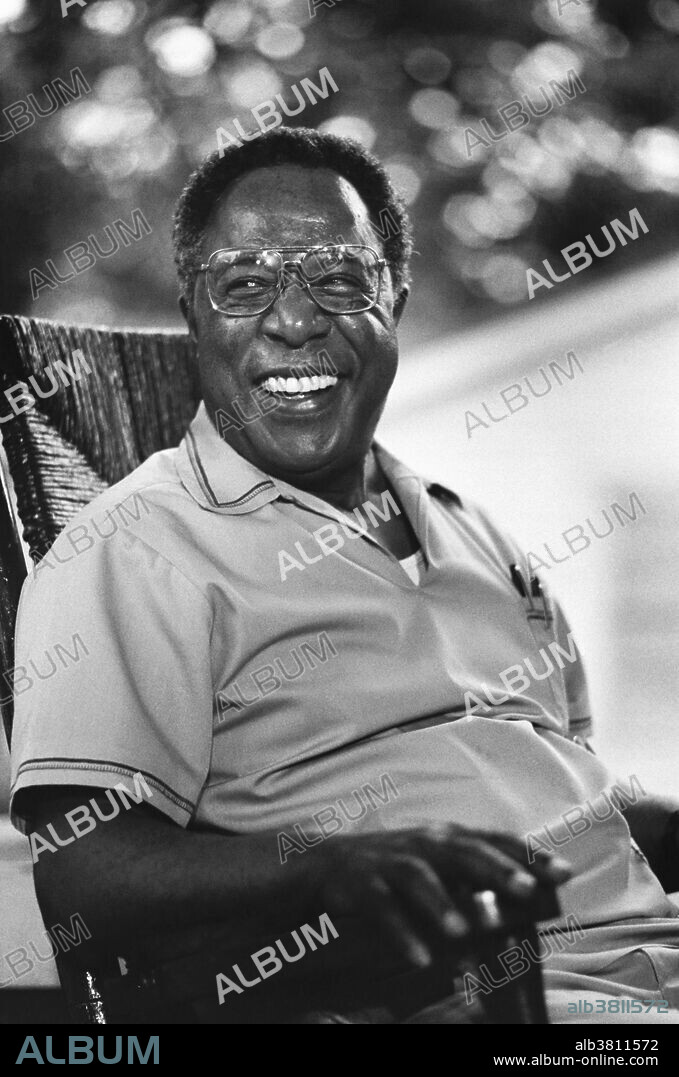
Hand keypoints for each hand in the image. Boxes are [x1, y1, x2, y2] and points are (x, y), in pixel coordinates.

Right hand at [313, 824, 571, 971]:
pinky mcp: (363, 884)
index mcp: (450, 838)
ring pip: (420, 877)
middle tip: (527, 891)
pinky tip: (421, 958)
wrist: (333, 864)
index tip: (564, 873)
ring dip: (443, 904)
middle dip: (497, 870)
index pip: (496, 841)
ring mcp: (393, 862)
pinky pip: (382, 908)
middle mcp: (425, 844)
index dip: (529, 855)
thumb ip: (480, 877)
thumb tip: (535, 897)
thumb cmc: (402, 869)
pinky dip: (401, 932)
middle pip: (464, 852)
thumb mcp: (442, 865)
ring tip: (466, 933)